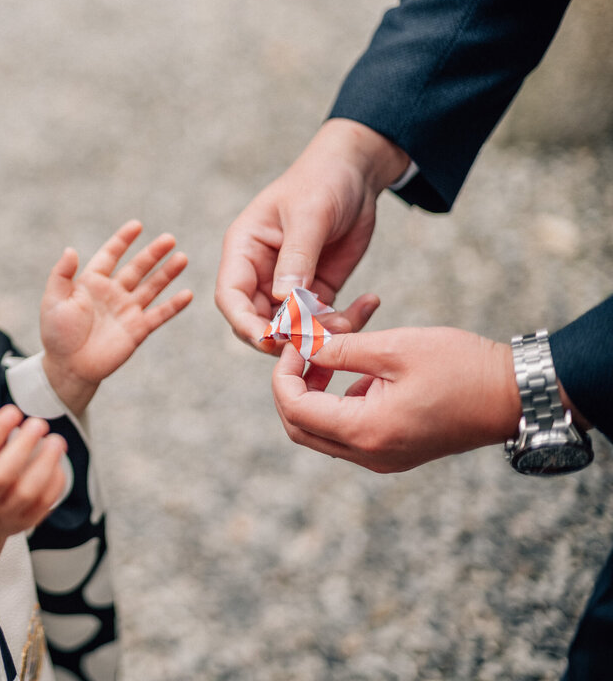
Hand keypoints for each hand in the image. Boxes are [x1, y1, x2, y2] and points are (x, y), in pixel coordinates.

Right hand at [0, 406, 67, 583]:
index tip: (13, 412)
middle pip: (2, 476)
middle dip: (23, 446)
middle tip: (38, 423)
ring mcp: (1, 516)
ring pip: (27, 493)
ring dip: (45, 464)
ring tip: (55, 441)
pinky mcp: (22, 524)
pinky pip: (43, 504)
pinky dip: (54, 482)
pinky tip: (56, 463)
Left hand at [40, 220, 192, 412]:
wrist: (69, 367)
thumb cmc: (57, 334)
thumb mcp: (54, 300)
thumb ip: (61, 275)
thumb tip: (70, 249)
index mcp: (92, 282)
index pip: (110, 255)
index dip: (123, 240)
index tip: (137, 225)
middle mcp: (113, 292)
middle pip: (137, 267)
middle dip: (153, 253)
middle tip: (169, 238)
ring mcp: (127, 310)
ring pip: (152, 286)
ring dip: (167, 273)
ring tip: (182, 258)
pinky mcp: (138, 329)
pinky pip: (159, 314)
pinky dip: (173, 305)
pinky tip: (187, 294)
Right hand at [215, 119, 409, 351]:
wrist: (356, 172)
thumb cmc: (322, 181)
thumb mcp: (310, 216)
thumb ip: (296, 258)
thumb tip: (282, 300)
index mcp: (244, 249)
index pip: (231, 296)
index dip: (244, 323)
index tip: (270, 340)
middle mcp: (259, 271)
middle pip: (256, 320)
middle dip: (284, 336)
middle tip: (317, 340)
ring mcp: (287, 284)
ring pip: (290, 328)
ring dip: (318, 333)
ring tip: (351, 318)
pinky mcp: (316, 291)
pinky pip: (321, 321)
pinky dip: (342, 323)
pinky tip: (369, 303)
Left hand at [271, 327, 521, 472]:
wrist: (517, 395)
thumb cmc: (461, 367)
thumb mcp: (394, 348)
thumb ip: (340, 350)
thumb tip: (302, 346)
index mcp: (366, 432)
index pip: (295, 409)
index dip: (284, 373)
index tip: (297, 342)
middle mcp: (370, 454)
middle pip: (300, 427)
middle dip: (292, 385)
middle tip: (305, 349)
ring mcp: (382, 458)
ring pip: (321, 431)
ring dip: (315, 391)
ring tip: (332, 350)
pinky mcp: (394, 451)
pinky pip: (348, 431)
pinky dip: (340, 400)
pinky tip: (360, 368)